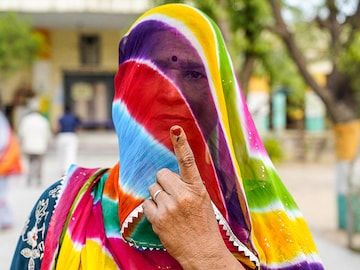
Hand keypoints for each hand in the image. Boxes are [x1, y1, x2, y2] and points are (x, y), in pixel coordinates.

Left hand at [143, 125, 243, 269]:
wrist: (202, 252)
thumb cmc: (204, 226)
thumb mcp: (203, 201)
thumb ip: (189, 186)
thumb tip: (171, 175)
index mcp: (197, 189)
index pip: (188, 162)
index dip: (181, 144)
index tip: (176, 129)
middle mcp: (183, 196)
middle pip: (161, 174)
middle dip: (164, 182)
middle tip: (172, 194)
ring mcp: (169, 208)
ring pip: (152, 188)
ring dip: (158, 195)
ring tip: (169, 208)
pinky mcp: (158, 219)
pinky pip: (146, 203)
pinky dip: (152, 209)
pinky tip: (163, 217)